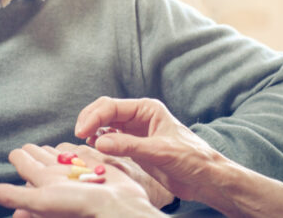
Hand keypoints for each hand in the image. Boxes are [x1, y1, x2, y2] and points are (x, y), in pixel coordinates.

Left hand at [0, 144, 162, 217]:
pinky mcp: (97, 170)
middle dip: (34, 154)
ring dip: (53, 153)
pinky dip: (77, 152)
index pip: (27, 166)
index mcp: (44, 184)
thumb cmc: (80, 206)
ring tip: (46, 149)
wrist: (120, 208)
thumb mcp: (42, 201)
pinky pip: (83, 157)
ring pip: (61, 160)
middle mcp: (60, 178)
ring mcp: (78, 174)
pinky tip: (75, 150)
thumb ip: (13, 195)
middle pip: (43, 162)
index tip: (15, 152)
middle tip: (26, 147)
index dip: (20, 158)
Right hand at [74, 97, 225, 201]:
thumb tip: (98, 142)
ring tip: (82, 143)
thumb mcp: (160, 151)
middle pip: (106, 111)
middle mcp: (139, 116)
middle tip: (77, 136)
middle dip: (90, 120)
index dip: (94, 116)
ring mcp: (135, 131)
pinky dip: (99, 142)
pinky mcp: (134, 146)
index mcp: (147, 109)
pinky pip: (110, 140)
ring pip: (105, 125)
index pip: (112, 106)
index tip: (81, 131)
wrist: (205, 177)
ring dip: (92, 131)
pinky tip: (94, 149)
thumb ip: (130, 146)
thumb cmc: (191, 158)